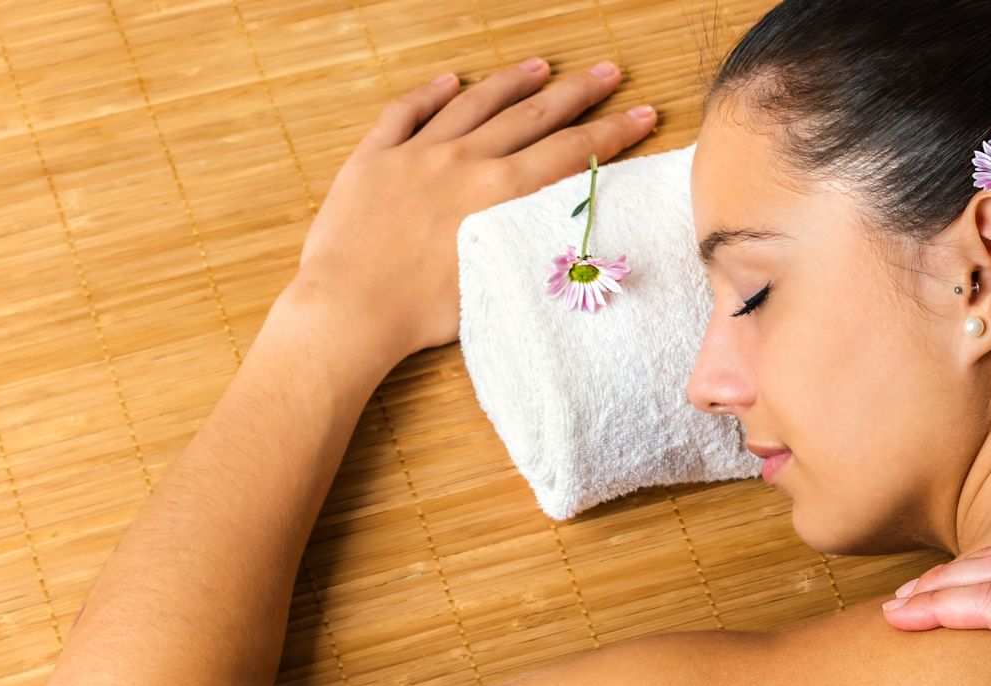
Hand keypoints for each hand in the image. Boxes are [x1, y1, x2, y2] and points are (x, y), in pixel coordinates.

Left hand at [295, 57, 659, 359]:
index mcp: (498, 193)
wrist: (349, 307)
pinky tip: (450, 81)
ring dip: (512, 83)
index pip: (570, 152)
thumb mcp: (493, 278)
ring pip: (474, 104)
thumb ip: (525, 243)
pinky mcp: (374, 158)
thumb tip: (557, 229)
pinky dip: (430, 94)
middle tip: (607, 72)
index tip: (642, 113)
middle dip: (576, 93)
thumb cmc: (422, 314)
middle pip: (532, 116)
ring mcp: (416, 153)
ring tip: (539, 67)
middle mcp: (463, 161)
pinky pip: (406, 113)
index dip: (612, 132)